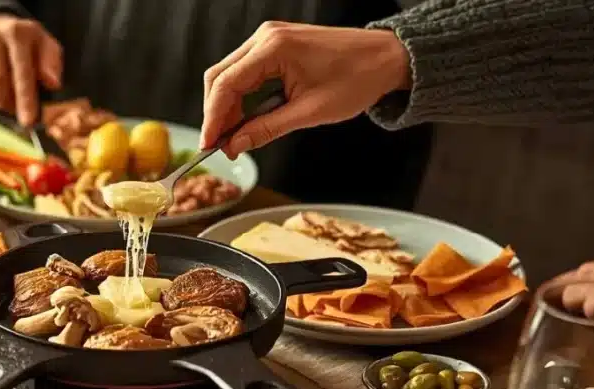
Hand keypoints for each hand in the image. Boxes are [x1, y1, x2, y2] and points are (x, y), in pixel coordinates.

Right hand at [0, 14, 62, 125]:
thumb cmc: (24, 40)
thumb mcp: (44, 44)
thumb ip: (51, 62)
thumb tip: (53, 84)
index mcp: (19, 33)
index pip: (22, 70)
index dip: (26, 97)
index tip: (31, 119)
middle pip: (0, 79)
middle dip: (14, 104)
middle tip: (24, 122)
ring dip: (2, 101)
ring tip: (13, 106)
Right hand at [201, 22, 410, 157]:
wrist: (385, 57)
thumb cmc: (356, 79)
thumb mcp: (309, 112)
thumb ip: (266, 129)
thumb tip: (235, 145)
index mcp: (273, 48)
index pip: (225, 85)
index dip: (213, 119)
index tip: (209, 145)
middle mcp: (266, 37)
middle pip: (220, 77)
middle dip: (216, 113)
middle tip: (220, 145)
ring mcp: (269, 38)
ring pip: (229, 74)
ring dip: (227, 106)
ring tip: (233, 136)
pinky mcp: (275, 45)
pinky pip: (246, 71)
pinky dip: (241, 96)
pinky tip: (246, 118)